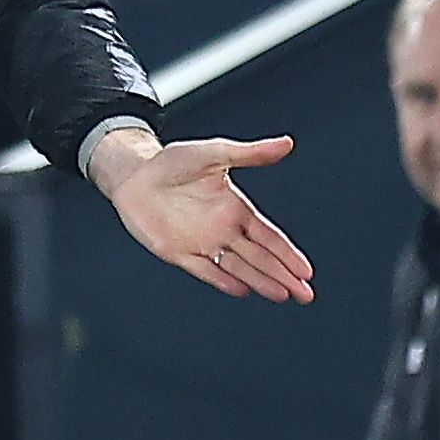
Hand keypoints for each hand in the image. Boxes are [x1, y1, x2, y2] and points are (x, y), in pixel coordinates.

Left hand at [98, 127, 314, 302]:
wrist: (134, 176)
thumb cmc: (172, 162)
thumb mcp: (214, 153)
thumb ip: (251, 154)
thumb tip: (285, 144)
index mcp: (235, 208)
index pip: (269, 236)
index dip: (287, 253)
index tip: (305, 270)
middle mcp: (223, 230)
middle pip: (260, 258)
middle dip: (283, 276)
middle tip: (304, 294)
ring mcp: (203, 243)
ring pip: (238, 268)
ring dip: (260, 282)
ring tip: (280, 294)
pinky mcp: (180, 253)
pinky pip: (205, 270)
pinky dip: (222, 280)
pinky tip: (241, 290)